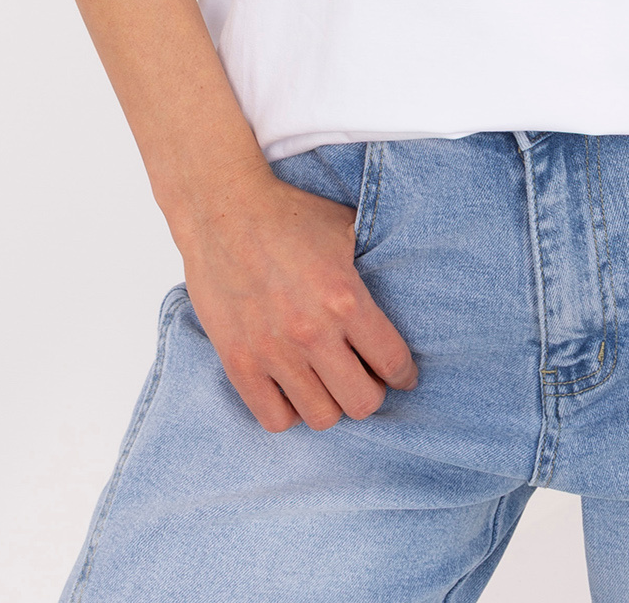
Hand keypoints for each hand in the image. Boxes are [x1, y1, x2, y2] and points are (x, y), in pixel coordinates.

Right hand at [170, 162, 418, 432]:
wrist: (223, 209)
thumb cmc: (289, 214)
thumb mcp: (346, 229)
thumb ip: (374, 265)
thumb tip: (406, 282)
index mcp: (345, 298)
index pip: (393, 362)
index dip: (404, 374)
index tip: (402, 375)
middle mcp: (312, 332)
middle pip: (362, 403)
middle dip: (370, 392)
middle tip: (363, 376)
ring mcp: (273, 351)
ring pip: (321, 417)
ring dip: (330, 402)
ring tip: (327, 382)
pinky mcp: (238, 362)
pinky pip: (275, 419)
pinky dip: (289, 410)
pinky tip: (292, 388)